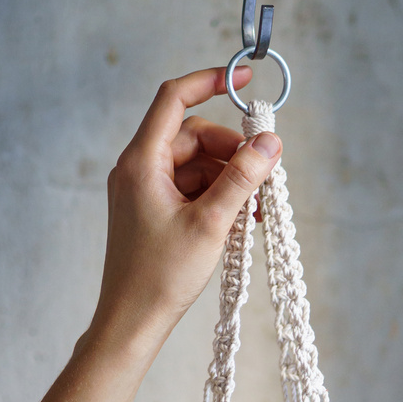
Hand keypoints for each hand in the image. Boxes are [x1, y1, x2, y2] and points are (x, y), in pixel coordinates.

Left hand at [87, 65, 280, 357]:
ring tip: (255, 208)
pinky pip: (191, 188)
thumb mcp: (211, 223)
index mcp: (141, 161)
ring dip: (229, 178)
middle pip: (192, 135)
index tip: (245, 79)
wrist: (132, 322)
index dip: (210, 82)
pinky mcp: (152, 211)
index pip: (174, 99)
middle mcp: (138, 169)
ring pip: (196, 164)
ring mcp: (144, 191)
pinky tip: (240, 219)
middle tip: (264, 174)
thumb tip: (270, 142)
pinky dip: (217, 196)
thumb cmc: (160, 277)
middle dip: (231, 150)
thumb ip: (242, 178)